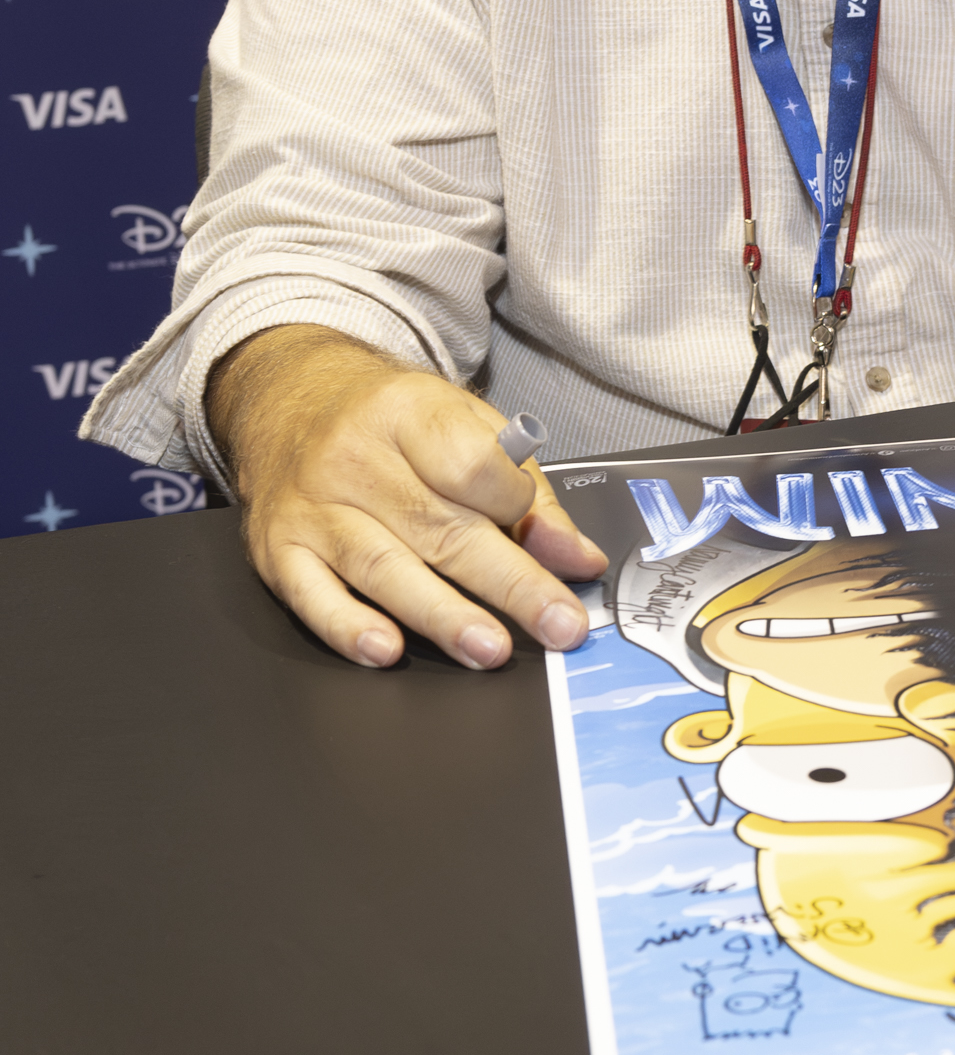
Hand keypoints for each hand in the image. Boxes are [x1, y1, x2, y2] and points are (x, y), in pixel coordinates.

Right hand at [208, 327, 607, 671]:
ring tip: (490, 650)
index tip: (546, 538)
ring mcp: (312, 505)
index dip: (514, 504)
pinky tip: (386, 651)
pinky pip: (313, 596)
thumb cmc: (392, 423)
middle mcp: (354, 457)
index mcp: (408, 411)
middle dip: (508, 584)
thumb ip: (526, 492)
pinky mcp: (278, 550)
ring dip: (442, 615)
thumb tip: (577, 559)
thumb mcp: (466, 426)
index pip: (471, 465)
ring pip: (382, 566)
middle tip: (558, 626)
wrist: (292, 403)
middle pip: (440, 528)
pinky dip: (348, 627)